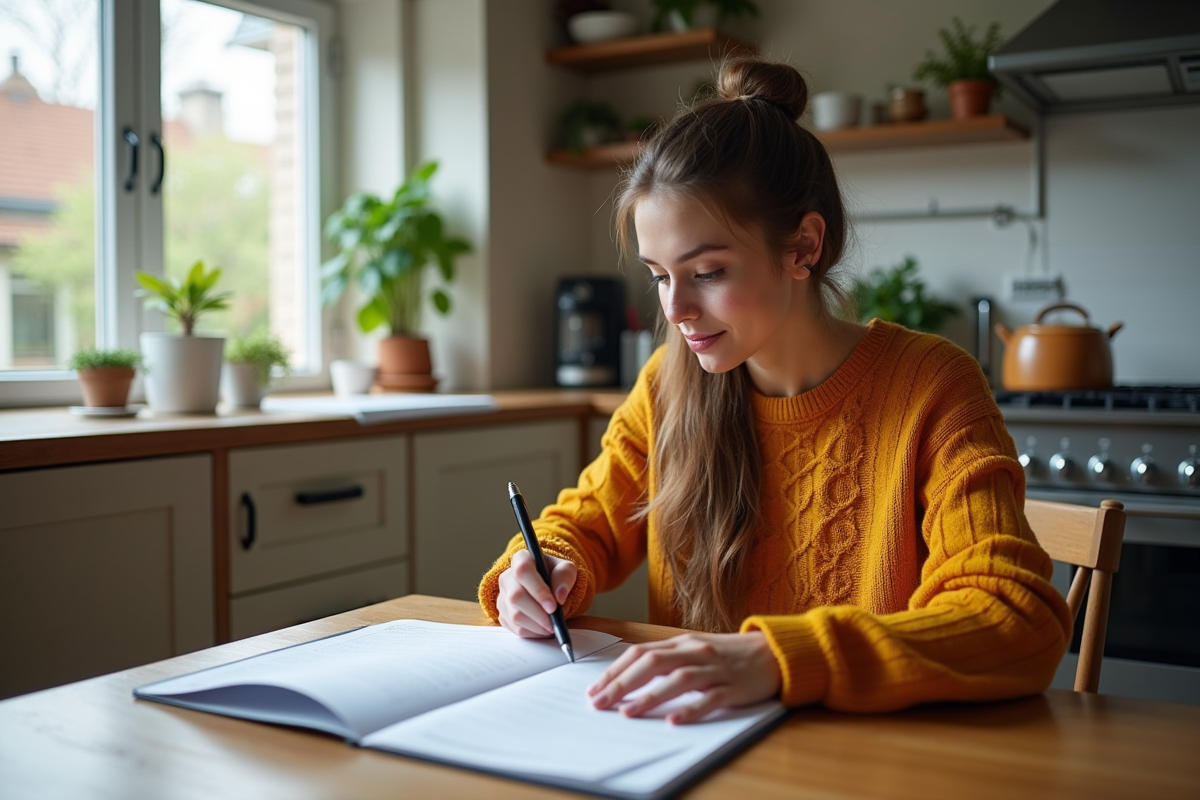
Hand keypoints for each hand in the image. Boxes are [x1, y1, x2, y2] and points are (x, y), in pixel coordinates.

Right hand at [496, 549, 577, 638]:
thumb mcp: (566, 569)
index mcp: (521, 559)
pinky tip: (543, 628)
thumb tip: (559, 596)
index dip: (537, 590)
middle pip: (516, 596)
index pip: (523, 571)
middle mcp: (507, 577)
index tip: (553, 606)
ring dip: (537, 626)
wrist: (548, 585)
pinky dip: (532, 633)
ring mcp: (503, 597)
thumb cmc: (555, 575)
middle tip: (554, 622)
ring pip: (515, 616)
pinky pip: (515, 628)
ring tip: (552, 626)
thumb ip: (565, 577)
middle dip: (538, 614)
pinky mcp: (503, 614)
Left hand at [586, 632, 781, 723]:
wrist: (774, 651)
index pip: (641, 652)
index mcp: (683, 642)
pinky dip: (691, 709)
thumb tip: (631, 672)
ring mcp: (715, 669)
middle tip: (600, 702)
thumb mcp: (696, 648)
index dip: (615, 670)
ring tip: (628, 712)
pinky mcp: (734, 687)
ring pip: (677, 679)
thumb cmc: (730, 653)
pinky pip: (711, 698)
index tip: (595, 689)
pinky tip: (674, 720)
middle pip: (652, 662)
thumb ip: (668, 657)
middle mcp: (696, 652)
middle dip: (622, 682)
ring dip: (650, 696)